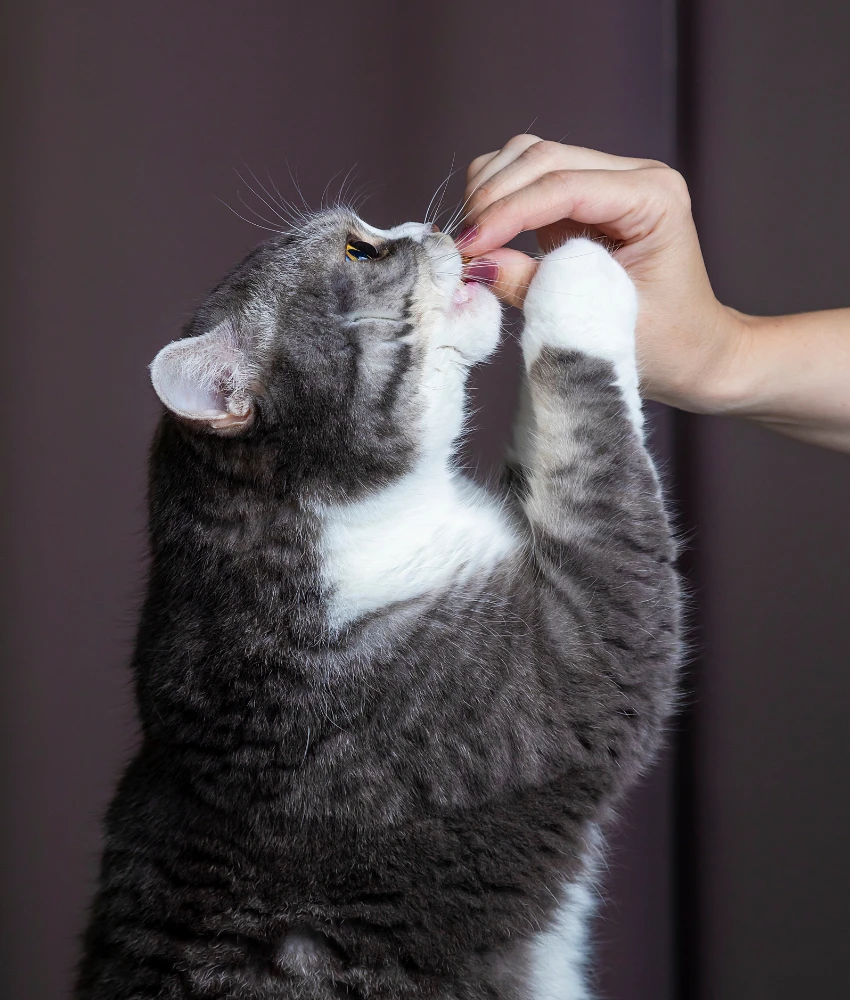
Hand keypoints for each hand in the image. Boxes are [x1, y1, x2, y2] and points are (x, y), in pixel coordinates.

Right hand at [458, 136, 747, 413]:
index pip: (563, 185)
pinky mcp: (583, 202)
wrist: (696, 355)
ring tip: (469, 245)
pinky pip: (527, 183)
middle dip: (491, 199)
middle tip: (459, 249)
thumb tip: (478, 263)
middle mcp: (632, 177)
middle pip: (540, 157)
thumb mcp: (598, 322)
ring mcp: (607, 184)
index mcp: (653, 198)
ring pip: (527, 158)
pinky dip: (496, 203)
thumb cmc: (667, 346)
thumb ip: (536, 288)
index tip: (468, 247)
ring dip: (488, 194)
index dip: (507, 212)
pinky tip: (483, 239)